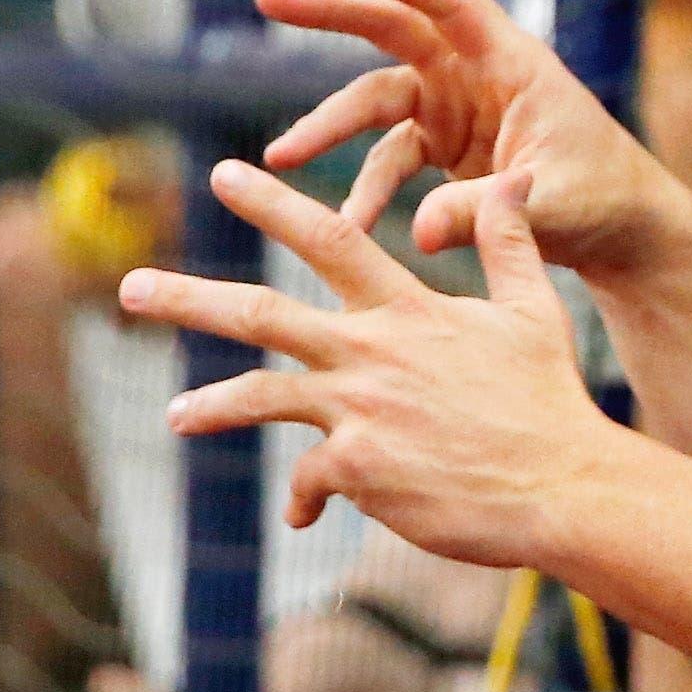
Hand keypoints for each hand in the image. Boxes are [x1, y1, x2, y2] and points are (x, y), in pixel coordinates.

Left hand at [120, 159, 618, 571]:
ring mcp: (361, 412)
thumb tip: (513, 180)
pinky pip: (309, 481)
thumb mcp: (535, 311)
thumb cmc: (550, 402)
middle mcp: (373, 354)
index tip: (224, 175)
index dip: (273, 204)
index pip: (329, 240)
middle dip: (189, 297)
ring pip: (259, 398)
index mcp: (409, 311)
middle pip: (260, 313)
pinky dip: (304, 498)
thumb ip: (508, 245)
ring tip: (174, 416)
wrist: (562, 487)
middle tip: (129, 286)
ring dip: (209, 406)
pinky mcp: (361, 470)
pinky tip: (304, 516)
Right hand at [258, 0, 685, 286]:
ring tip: (281, 157)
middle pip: (394, 27)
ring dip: (330, 127)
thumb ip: (485, 214)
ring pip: (377, 100)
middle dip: (332, 13)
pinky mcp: (446, 147)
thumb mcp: (552, 208)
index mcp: (512, 63)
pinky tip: (345, 223)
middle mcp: (477, 74)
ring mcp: (456, 107)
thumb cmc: (604, 200)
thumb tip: (416, 232)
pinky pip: (389, 158)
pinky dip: (365, 188)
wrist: (623, 232)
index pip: (450, 0)